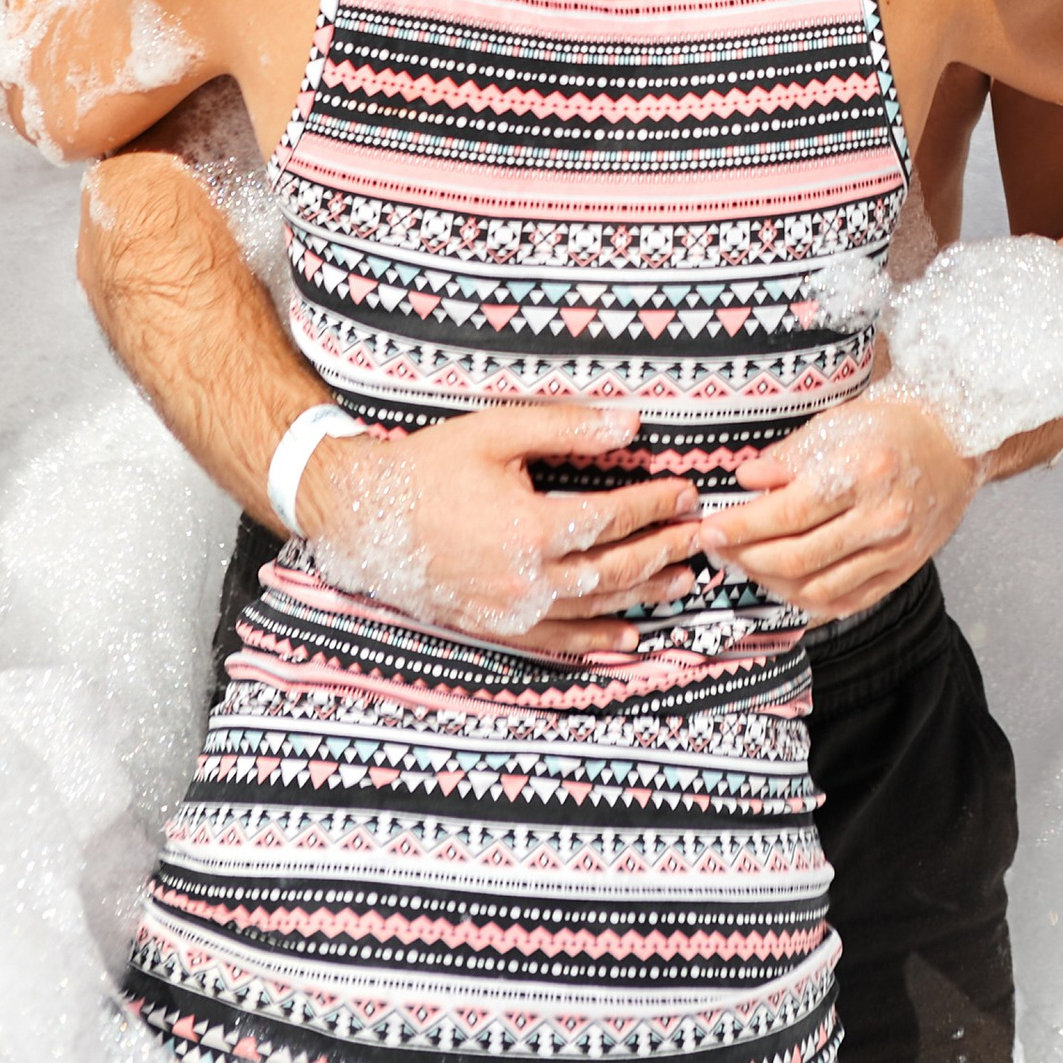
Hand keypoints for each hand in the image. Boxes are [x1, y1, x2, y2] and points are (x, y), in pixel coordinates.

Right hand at [302, 401, 702, 657]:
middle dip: (663, 551)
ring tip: (682, 581)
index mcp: (530, 527)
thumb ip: (568, 428)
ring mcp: (509, 609)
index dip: (655, 505)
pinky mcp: (492, 627)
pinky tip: (627, 635)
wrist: (363, 514)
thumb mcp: (498, 431)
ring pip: (593, 609)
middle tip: (699, 538)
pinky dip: (596, 639)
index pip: (613, 518)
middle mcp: (526, 578)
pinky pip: (556, 639)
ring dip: (643, 595)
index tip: (684, 492)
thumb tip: (629, 423)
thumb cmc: (430, 466)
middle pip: (614, 569)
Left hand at [713, 385, 982, 623]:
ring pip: (817, 588)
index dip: (741, 527)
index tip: (709, 530)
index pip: (787, 513)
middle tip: (718, 549)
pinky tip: (784, 584)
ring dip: (771, 582)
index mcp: (862, 472)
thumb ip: (788, 457)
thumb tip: (746, 481)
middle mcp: (882, 517)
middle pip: (797, 558)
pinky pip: (845, 601)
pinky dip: (807, 600)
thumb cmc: (891, 426)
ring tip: (747, 563)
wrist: (955, 444)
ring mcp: (895, 551)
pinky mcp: (901, 571)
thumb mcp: (836, 423)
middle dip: (747, 557)